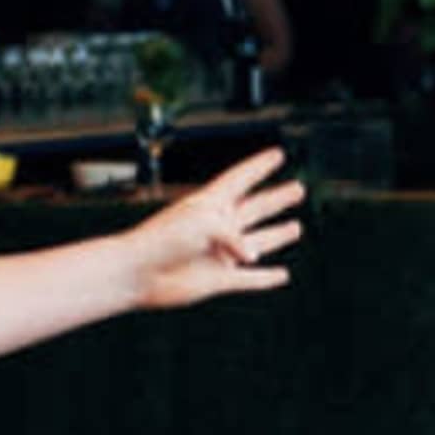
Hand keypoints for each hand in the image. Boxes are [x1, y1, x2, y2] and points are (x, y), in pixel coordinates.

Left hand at [126, 149, 303, 311]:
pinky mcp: (218, 279)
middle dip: (277, 199)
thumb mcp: (204, 224)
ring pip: (257, 242)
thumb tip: (254, 259)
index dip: (260, 166)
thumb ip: (235, 237)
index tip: (277, 154)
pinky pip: (249, 280)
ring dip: (277, 236)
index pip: (242, 178)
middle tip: (298, 189)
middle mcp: (218, 227)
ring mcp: (219, 253)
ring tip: (296, 228)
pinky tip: (282, 276)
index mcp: (210, 203)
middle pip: (256, 208)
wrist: (137, 273)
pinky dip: (266, 278)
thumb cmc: (163, 240)